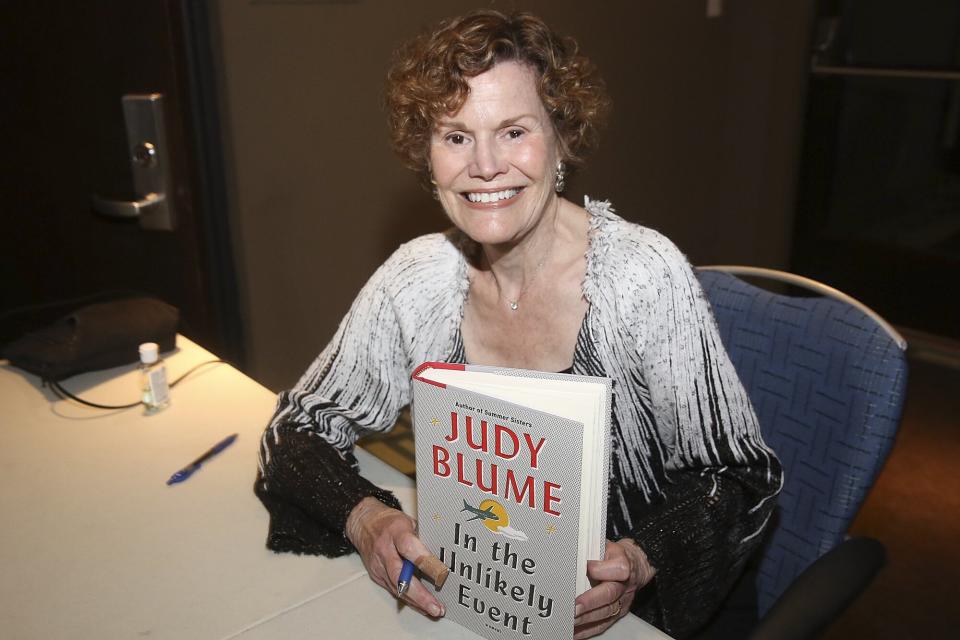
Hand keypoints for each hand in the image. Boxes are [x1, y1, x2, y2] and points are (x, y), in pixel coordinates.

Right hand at [345, 496, 444, 617]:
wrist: (363, 523)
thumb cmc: (390, 521)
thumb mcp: (408, 521)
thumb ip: (422, 537)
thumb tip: (441, 555)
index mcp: (395, 531)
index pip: (408, 546)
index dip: (424, 560)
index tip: (440, 572)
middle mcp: (384, 549)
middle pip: (400, 575)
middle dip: (419, 594)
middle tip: (435, 606)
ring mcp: (378, 564)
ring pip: (397, 588)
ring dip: (416, 602)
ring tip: (433, 610)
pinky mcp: (376, 575)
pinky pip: (393, 590)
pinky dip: (408, 599)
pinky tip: (421, 606)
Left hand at [573, 539, 655, 638]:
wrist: (634, 564)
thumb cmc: (614, 554)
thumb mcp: (604, 543)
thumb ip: (591, 549)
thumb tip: (573, 556)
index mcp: (622, 563)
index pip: (618, 568)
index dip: (601, 570)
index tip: (587, 568)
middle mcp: (624, 584)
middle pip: (609, 594)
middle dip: (590, 603)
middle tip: (574, 608)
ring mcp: (622, 600)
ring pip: (606, 612)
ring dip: (587, 619)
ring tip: (571, 621)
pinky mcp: (618, 612)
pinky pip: (604, 624)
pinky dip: (588, 630)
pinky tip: (575, 632)